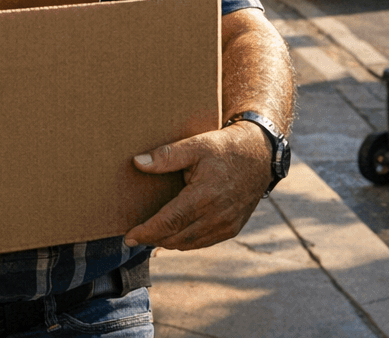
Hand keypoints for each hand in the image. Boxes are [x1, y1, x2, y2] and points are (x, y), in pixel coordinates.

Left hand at [123, 121, 270, 249]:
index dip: (147, 231)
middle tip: (134, 236)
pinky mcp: (232, 229)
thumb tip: (137, 162)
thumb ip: (166, 156)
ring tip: (150, 235)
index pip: (169, 222)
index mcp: (205, 196)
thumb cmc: (225, 148)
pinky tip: (173, 234)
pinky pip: (203, 242)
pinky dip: (185, 241)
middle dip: (153, 239)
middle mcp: (217, 216)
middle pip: (176, 237)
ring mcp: (227, 225)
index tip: (129, 236)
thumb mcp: (196, 145)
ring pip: (188, 244)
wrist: (260, 156)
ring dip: (168, 242)